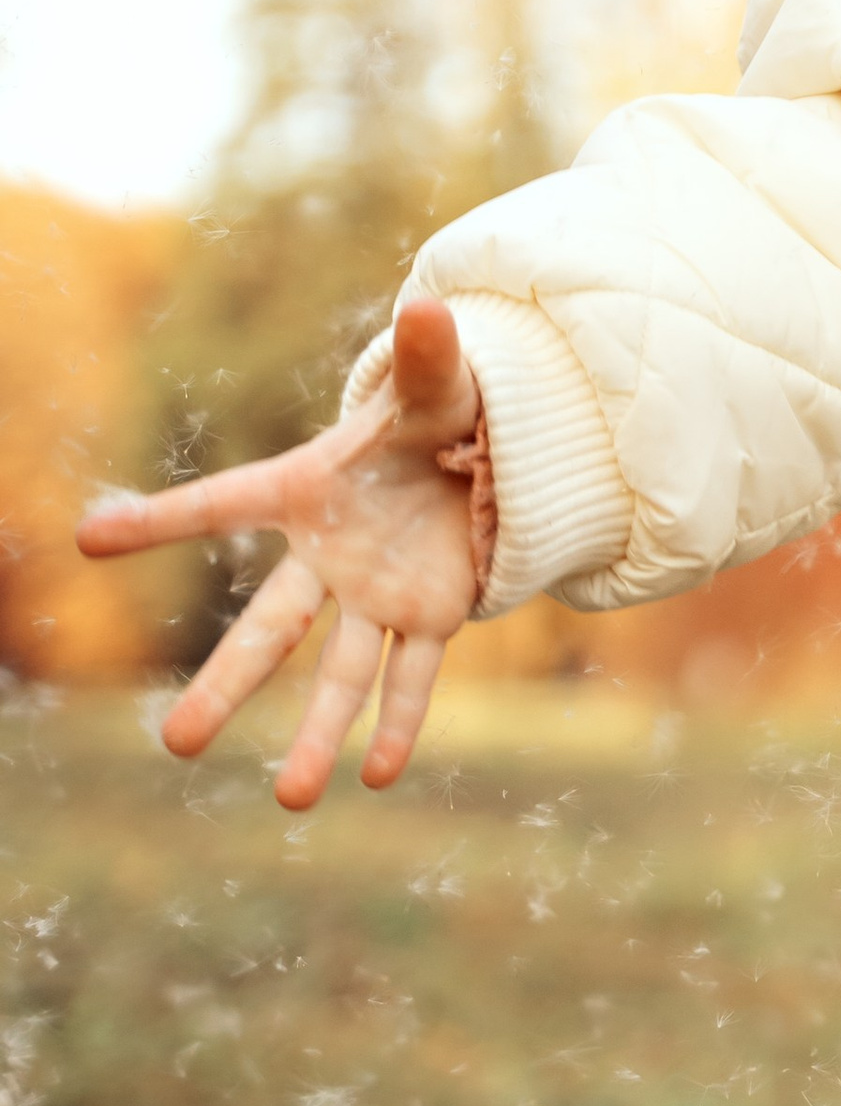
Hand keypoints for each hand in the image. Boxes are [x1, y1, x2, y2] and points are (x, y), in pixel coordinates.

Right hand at [78, 298, 483, 808]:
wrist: (485, 452)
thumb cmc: (438, 414)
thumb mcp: (436, 385)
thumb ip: (428, 357)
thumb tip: (430, 306)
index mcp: (308, 490)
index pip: (223, 504)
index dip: (161, 520)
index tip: (89, 538)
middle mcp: (330, 557)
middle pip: (268, 630)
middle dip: (224, 686)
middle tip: (175, 747)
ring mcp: (378, 594)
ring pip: (340, 674)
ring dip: (317, 734)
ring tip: (291, 800)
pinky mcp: (432, 614)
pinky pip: (412, 676)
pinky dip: (401, 722)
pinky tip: (379, 775)